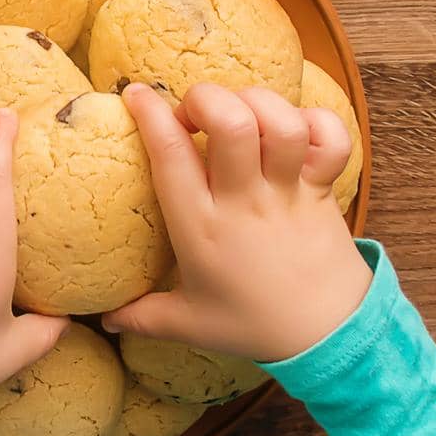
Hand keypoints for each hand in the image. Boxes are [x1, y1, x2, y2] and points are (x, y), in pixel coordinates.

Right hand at [103, 82, 372, 362]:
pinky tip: (294, 129)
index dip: (150, 114)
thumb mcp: (188, 324)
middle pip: (231, 123)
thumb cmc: (254, 325)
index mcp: (201, 228)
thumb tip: (104, 319)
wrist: (330, 340)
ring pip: (281, 123)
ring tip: (242, 114)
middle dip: (206, 98)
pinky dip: (315, 120)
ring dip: (258, 103)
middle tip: (196, 113)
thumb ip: (142, 317)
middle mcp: (244, 202)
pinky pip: (331, 138)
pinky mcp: (323, 189)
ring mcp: (288, 193)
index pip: (170, 155)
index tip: (136, 95)